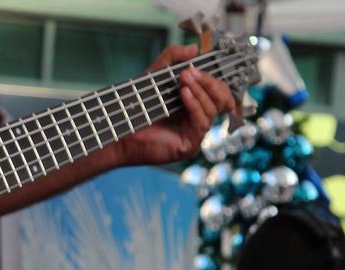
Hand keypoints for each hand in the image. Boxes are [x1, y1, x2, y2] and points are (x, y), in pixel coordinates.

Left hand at [112, 44, 236, 166]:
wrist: (121, 127)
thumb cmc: (136, 106)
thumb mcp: (156, 75)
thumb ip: (172, 58)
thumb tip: (194, 48)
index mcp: (196, 104)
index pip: (218, 90)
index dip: (211, 77)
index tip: (196, 65)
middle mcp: (199, 119)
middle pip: (222, 99)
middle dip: (208, 82)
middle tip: (190, 72)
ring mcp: (195, 133)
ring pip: (213, 109)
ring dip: (200, 91)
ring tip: (184, 79)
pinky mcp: (190, 146)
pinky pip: (202, 122)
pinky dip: (195, 105)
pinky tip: (184, 94)